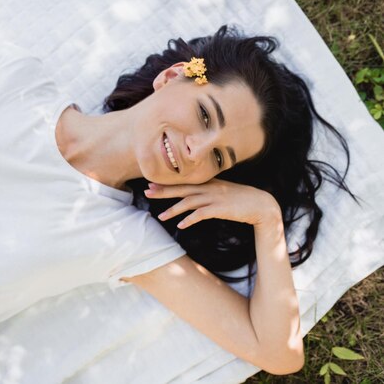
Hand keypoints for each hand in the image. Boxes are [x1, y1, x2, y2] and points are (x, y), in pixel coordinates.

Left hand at [144, 178, 280, 228]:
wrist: (261, 205)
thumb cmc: (240, 200)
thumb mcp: (221, 192)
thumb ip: (206, 192)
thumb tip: (191, 197)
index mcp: (208, 183)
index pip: (183, 182)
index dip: (166, 183)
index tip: (151, 184)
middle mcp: (209, 188)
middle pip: (181, 188)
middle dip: (163, 191)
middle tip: (147, 192)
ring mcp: (214, 197)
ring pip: (189, 202)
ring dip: (173, 209)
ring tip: (161, 217)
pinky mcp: (220, 209)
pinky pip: (201, 214)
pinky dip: (190, 219)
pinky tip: (181, 226)